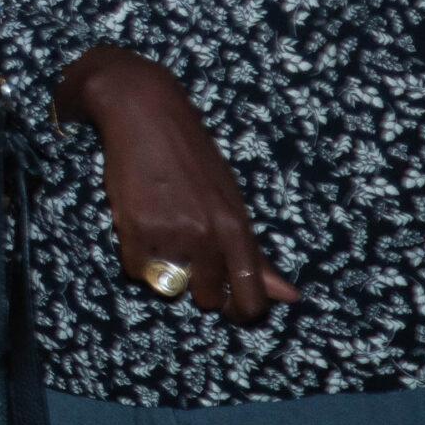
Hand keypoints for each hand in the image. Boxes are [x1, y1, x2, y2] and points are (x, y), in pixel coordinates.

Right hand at [58, 47, 300, 323]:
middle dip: (196, 285)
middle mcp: (208, 234)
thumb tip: (290, 298)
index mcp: (237, 227)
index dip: (243, 313)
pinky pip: (136, 268)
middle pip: (208, 299)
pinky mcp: (135, 226)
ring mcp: (171, 231)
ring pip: (168, 285)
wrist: (144, 112)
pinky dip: (135, 253)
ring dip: (163, 267)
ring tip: (161, 229)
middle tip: (185, 250)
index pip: (252, 298)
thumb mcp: (231, 202)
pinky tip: (138, 222)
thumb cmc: (191, 157)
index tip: (231, 309)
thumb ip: (255, 255)